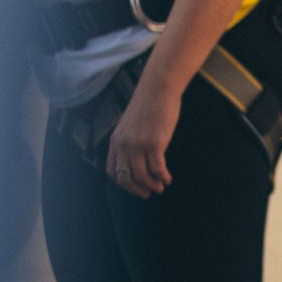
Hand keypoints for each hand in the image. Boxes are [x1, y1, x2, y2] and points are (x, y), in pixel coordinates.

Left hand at [105, 73, 182, 198]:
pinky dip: (163, 177)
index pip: (113, 171)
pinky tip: (168, 178)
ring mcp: (138, 145)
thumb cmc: (148, 104)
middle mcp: (124, 145)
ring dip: (152, 185)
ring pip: (142, 176)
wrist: (159, 88)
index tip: (134, 187)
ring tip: (160, 187)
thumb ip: (129, 140)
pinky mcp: (155, 143)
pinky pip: (157, 169)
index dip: (123, 184)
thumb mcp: (131, 124)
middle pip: (126, 177)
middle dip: (137, 189)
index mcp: (116, 141)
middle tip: (147, 193)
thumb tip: (135, 158)